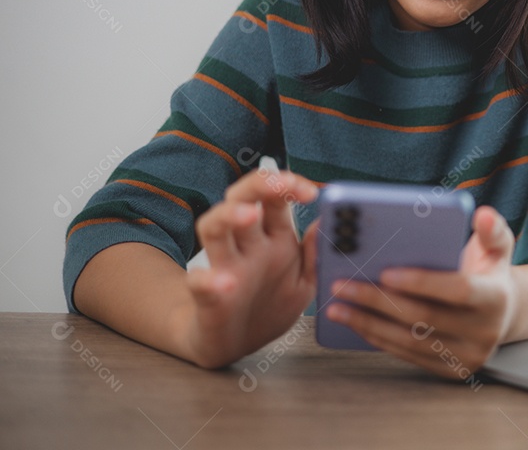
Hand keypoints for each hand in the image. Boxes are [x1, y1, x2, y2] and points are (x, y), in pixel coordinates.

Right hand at [181, 169, 320, 367]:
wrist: (236, 345)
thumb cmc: (270, 306)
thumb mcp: (304, 282)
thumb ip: (315, 254)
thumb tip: (326, 222)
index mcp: (274, 238)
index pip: (276, 199)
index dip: (290, 186)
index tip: (311, 192)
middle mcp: (247, 246)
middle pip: (243, 200)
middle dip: (259, 185)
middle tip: (280, 183)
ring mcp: (224, 267)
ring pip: (214, 229)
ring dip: (229, 216)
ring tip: (249, 215)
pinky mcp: (208, 297)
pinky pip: (200, 283)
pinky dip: (207, 280)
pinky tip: (224, 282)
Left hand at [326, 205, 515, 379]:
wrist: (503, 315)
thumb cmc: (489, 272)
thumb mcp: (497, 246)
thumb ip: (492, 228)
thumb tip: (481, 214)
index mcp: (496, 298)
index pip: (458, 291)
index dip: (422, 282)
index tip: (385, 271)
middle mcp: (485, 332)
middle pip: (425, 318)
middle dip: (378, 301)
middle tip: (341, 285)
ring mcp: (467, 357)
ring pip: (410, 341)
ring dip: (368, 324)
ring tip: (336, 306)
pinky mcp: (449, 371)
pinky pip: (407, 355)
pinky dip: (378, 339)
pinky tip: (354, 322)